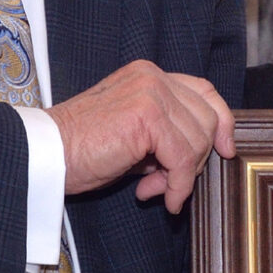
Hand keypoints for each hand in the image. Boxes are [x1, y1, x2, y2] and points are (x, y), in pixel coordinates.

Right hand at [49, 61, 235, 211]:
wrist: (46, 154)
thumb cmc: (81, 150)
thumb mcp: (133, 139)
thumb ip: (164, 140)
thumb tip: (191, 165)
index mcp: (148, 75)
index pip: (204, 91)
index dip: (221, 121)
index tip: (226, 150)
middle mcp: (152, 76)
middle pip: (207, 118)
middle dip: (195, 159)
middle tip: (167, 184)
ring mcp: (151, 92)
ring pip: (198, 140)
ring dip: (182, 175)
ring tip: (154, 189)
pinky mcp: (147, 115)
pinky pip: (182, 157)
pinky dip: (178, 185)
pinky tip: (160, 197)